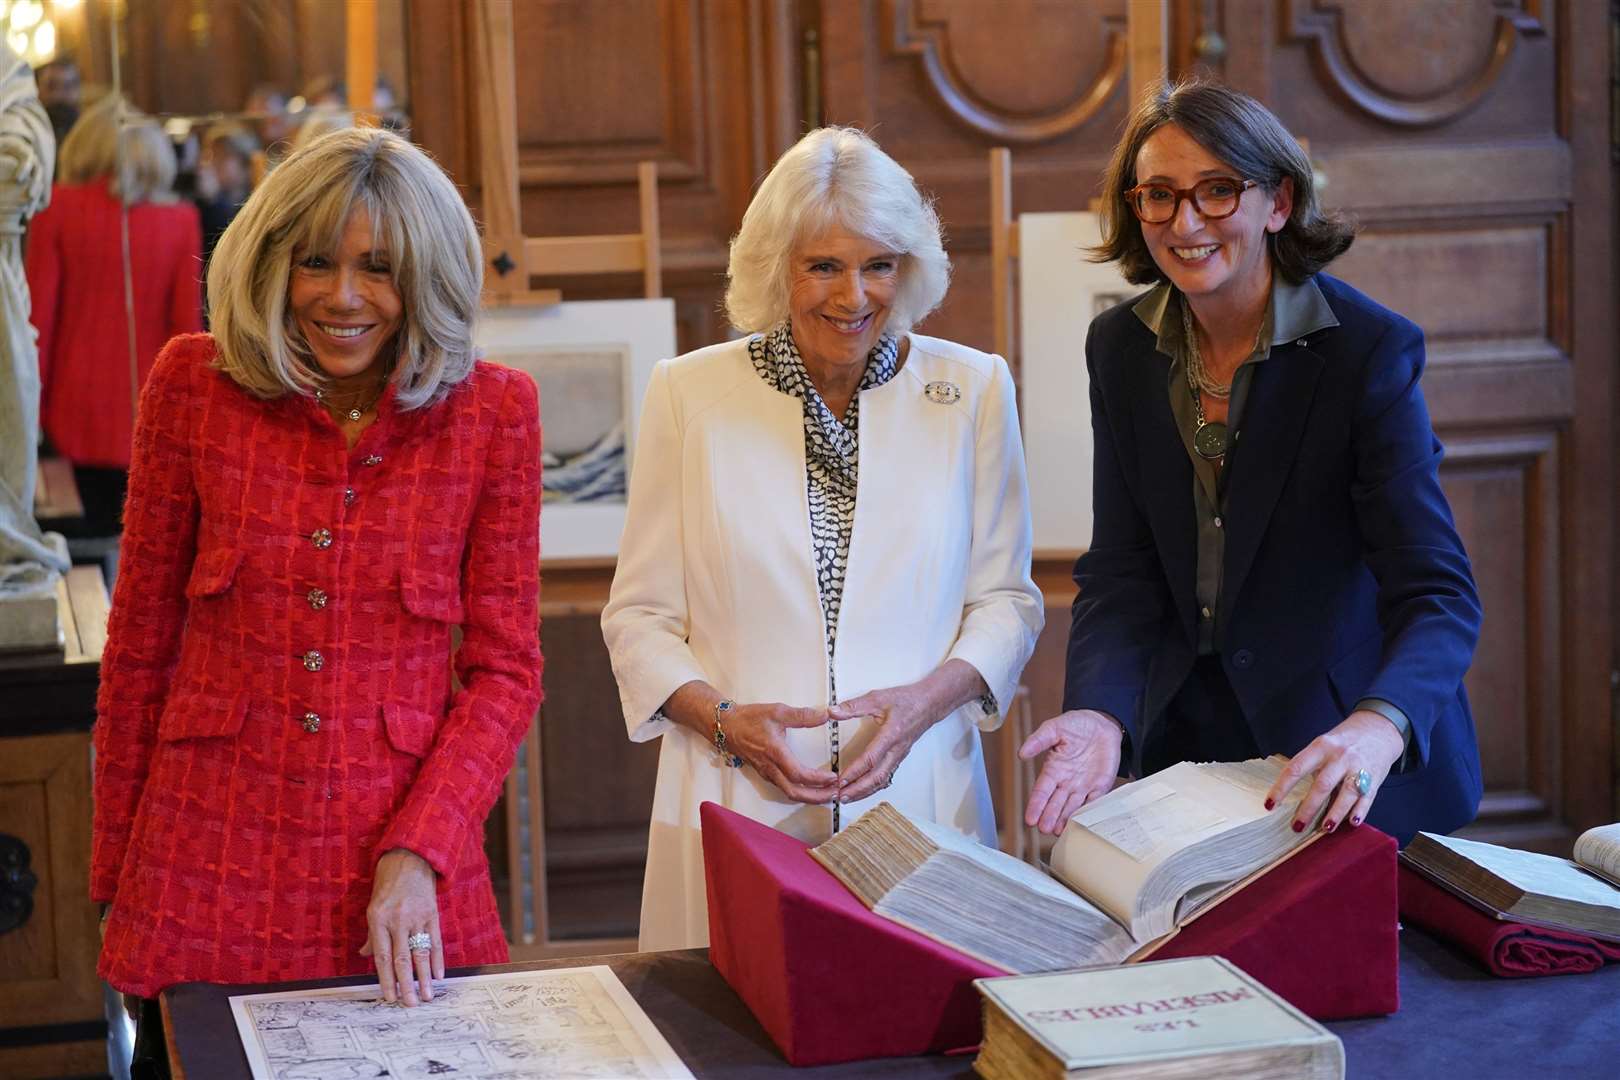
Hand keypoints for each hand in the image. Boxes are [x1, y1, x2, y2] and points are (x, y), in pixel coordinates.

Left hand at [360, 849, 442, 1005]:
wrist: (412, 855)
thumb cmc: (388, 880)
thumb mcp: (373, 904)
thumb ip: (372, 933)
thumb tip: (368, 954)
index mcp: (378, 919)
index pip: (381, 957)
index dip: (385, 979)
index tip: (389, 997)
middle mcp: (397, 920)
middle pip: (401, 959)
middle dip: (406, 985)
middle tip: (409, 1004)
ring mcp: (417, 917)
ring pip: (420, 953)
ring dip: (423, 977)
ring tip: (426, 996)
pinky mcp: (432, 913)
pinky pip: (435, 940)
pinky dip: (437, 959)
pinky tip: (439, 975)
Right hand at [721, 702, 840, 803]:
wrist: (726, 726)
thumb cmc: (749, 718)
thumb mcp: (777, 711)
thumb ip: (802, 715)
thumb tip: (825, 715)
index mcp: (775, 753)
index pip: (798, 774)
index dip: (817, 780)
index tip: (833, 777)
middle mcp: (770, 767)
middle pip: (795, 792)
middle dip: (817, 797)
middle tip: (836, 794)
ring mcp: (766, 772)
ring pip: (789, 793)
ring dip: (809, 796)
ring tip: (827, 794)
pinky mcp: (765, 773)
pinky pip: (784, 788)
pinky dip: (799, 792)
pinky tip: (810, 788)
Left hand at [830, 682, 941, 802]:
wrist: (929, 704)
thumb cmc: (907, 701)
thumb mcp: (878, 698)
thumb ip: (854, 706)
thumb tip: (833, 712)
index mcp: (891, 735)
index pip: (871, 759)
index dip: (855, 772)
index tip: (840, 781)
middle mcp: (896, 750)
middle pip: (876, 777)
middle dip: (857, 790)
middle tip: (840, 796)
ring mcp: (898, 756)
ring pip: (881, 780)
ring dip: (864, 791)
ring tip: (847, 797)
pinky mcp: (899, 757)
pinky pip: (886, 777)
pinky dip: (872, 787)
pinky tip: (863, 790)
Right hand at [1019, 710, 1124, 834]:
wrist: (1102, 722)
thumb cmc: (1076, 724)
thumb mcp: (1054, 728)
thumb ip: (1038, 740)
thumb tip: (1022, 753)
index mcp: (1053, 770)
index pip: (1042, 791)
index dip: (1036, 805)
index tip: (1030, 819)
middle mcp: (1066, 782)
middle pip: (1055, 804)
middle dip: (1049, 817)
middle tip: (1044, 829)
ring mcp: (1083, 786)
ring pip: (1072, 807)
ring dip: (1065, 820)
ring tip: (1058, 832)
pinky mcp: (1100, 786)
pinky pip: (1094, 801)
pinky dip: (1087, 812)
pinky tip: (1081, 824)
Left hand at [1265, 710, 1405, 832]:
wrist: (1379, 728)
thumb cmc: (1344, 740)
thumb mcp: (1323, 744)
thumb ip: (1312, 766)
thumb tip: (1293, 794)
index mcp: (1321, 747)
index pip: (1296, 768)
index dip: (1281, 788)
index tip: (1270, 804)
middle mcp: (1340, 757)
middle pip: (1322, 784)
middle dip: (1309, 808)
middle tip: (1297, 826)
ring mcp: (1359, 768)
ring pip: (1346, 793)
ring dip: (1335, 813)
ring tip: (1325, 829)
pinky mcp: (1375, 779)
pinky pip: (1366, 798)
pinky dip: (1359, 812)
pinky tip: (1352, 823)